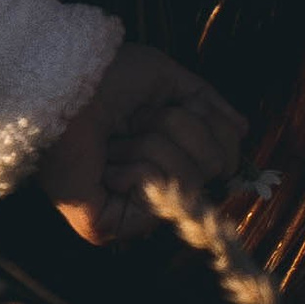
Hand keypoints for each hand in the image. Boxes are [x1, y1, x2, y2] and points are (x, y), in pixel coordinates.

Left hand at [34, 41, 245, 247]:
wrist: (61, 84)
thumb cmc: (103, 76)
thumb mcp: (166, 80)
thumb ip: (207, 104)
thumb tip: (243, 130)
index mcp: (161, 152)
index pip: (221, 155)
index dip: (211, 128)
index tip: (172, 107)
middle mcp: (149, 185)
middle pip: (211, 166)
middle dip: (176, 129)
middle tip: (133, 121)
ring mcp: (128, 209)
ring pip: (186, 180)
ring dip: (148, 144)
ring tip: (110, 140)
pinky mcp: (108, 226)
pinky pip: (157, 199)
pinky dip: (135, 168)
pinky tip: (106, 164)